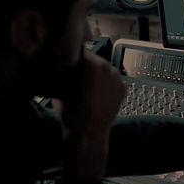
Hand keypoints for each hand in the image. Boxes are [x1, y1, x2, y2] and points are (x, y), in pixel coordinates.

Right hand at [53, 50, 126, 179]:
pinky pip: (113, 81)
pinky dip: (106, 86)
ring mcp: (118, 78)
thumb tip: (64, 62)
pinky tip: (97, 96)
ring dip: (98, 75)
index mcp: (91, 63)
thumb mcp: (60, 86)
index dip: (74, 56)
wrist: (88, 133)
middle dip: (87, 66)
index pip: (81, 50)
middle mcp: (108, 67)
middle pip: (95, 60)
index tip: (70, 61)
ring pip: (105, 70)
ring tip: (88, 89)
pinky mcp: (124, 88)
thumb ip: (65, 70)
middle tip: (78, 77)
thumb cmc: (72, 111)